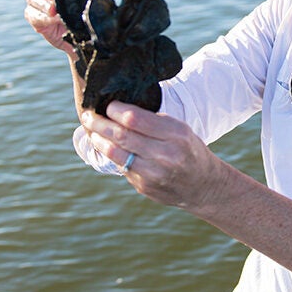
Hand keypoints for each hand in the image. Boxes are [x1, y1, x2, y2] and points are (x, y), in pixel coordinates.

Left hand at [79, 102, 229, 212]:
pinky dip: (111, 155)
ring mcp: (154, 174)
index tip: (108, 105)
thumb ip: (153, 121)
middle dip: (100, 124)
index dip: (116, 110)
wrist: (203, 186)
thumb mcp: (181, 129)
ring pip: (115, 154)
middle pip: (122, 135)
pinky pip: (121, 167)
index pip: (135, 118)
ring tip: (92, 132)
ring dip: (99, 141)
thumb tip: (119, 110)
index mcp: (176, 134)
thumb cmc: (189, 150)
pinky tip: (106, 147)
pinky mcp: (144, 187)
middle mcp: (166, 155)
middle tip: (88, 116)